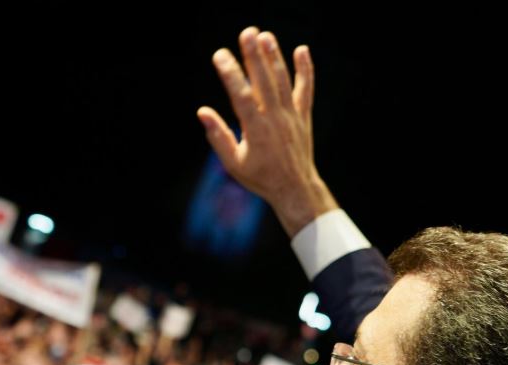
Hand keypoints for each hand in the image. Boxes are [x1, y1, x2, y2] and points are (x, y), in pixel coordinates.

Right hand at [198, 27, 337, 235]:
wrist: (294, 188)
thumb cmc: (260, 177)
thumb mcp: (234, 163)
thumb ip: (218, 136)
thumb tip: (202, 111)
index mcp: (256, 131)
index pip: (241, 97)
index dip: (230, 74)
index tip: (220, 55)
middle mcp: (275, 120)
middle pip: (264, 82)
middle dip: (255, 56)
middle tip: (247, 32)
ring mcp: (291, 116)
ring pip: (283, 82)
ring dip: (275, 57)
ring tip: (265, 35)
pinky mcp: (303, 116)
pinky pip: (305, 90)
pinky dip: (305, 70)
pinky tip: (302, 50)